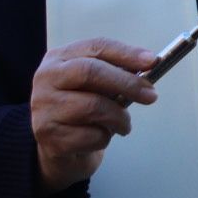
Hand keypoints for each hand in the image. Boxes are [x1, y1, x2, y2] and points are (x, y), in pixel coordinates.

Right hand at [32, 38, 157, 194]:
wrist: (56, 150)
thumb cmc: (80, 112)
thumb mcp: (94, 86)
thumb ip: (114, 73)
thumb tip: (149, 64)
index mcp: (58, 58)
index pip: (95, 47)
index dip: (126, 53)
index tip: (152, 61)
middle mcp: (46, 79)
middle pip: (90, 72)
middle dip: (127, 83)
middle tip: (150, 95)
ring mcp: (44, 108)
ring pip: (93, 106)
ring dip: (119, 117)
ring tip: (124, 124)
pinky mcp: (50, 137)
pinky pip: (91, 135)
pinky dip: (105, 137)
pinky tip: (101, 136)